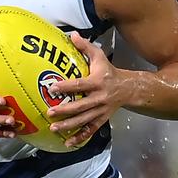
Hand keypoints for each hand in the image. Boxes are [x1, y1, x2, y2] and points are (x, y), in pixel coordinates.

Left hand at [46, 32, 127, 146]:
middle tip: (49, 113)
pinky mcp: (102, 119)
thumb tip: (71, 34)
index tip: (52, 88)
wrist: (128, 88)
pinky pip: (91, 130)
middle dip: (65, 111)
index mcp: (97, 82)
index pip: (80, 85)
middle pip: (81, 106)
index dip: (66, 87)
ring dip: (69, 126)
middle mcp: (99, 98)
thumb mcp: (99, 56)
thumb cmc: (109, 71)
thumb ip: (85, 46)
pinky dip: (80, 137)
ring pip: (84, 120)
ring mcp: (101, 110)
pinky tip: (68, 143)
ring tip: (54, 128)